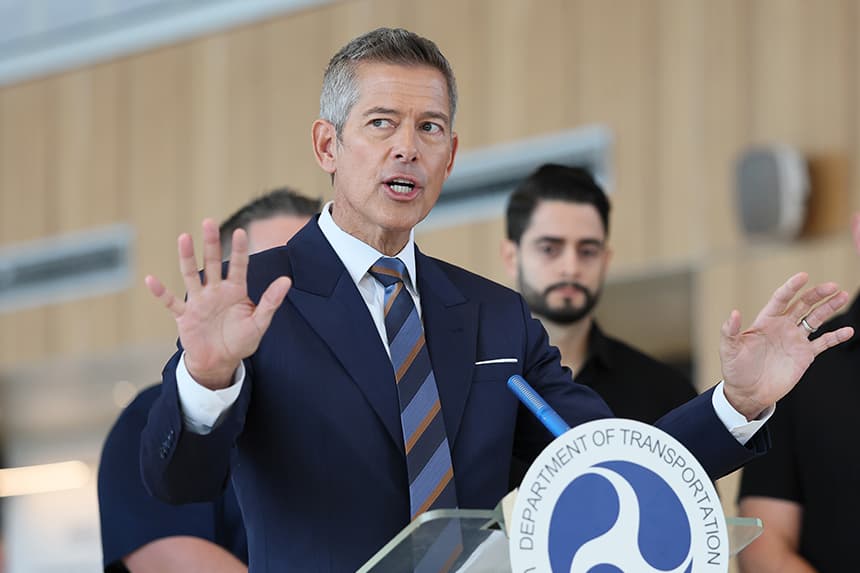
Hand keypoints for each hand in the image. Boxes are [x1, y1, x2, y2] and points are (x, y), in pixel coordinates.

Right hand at [144, 219, 290, 388]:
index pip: (239, 266)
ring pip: (191, 275)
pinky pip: (171, 302)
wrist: (219, 362)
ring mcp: (199, 301)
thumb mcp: (259, 323)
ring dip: (187, 257)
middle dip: (211, 243)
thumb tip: (286, 281)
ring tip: (184, 237)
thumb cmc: (241, 341)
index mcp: (235, 291)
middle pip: (213, 263)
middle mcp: (216, 291)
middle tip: (209, 222)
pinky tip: (151, 280)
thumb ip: (271, 302)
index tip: (241, 232)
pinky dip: (161, 293)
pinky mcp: (184, 315)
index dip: (240, 250)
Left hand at [720, 272, 853, 419]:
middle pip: (803, 305)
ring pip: (815, 319)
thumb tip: (734, 313)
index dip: (791, 287)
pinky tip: (848, 331)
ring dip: (829, 308)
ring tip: (842, 296)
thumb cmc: (735, 369)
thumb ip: (730, 330)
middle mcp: (782, 327)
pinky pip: (823, 342)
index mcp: (765, 321)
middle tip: (832, 286)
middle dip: (817, 294)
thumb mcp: (729, 349)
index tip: (803, 276)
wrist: (748, 392)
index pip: (780, 299)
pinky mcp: (805, 355)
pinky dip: (836, 337)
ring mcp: (795, 340)